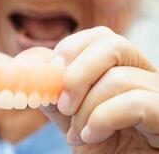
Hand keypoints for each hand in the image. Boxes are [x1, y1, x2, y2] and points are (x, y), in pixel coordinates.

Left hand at [41, 26, 158, 153]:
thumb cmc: (100, 145)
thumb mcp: (71, 116)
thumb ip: (55, 92)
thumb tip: (32, 69)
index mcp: (123, 68)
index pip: (100, 36)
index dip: (71, 48)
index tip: (52, 73)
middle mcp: (145, 75)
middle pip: (113, 44)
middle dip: (77, 75)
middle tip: (64, 105)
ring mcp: (158, 94)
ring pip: (118, 78)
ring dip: (86, 110)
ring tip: (78, 134)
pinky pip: (135, 103)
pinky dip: (103, 118)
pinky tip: (92, 135)